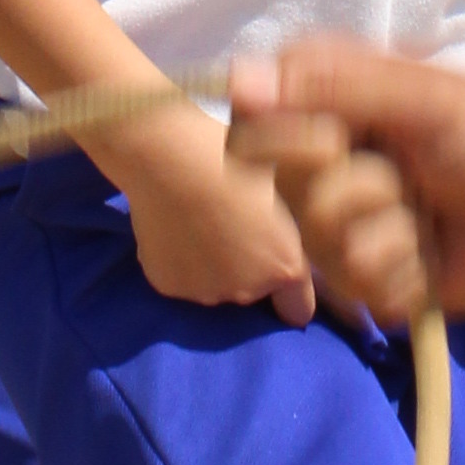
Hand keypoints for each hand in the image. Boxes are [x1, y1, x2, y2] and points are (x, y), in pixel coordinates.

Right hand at [112, 97, 317, 322]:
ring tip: (201, 220)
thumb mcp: (285, 186)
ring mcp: (204, 291)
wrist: (171, 154)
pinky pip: (181, 278)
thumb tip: (295, 239)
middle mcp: (248, 290)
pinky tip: (176, 225)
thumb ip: (290, 228)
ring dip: (213, 264)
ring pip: (215, 286)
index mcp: (285, 267)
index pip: (297, 310)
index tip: (279, 268)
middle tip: (232, 223)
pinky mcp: (167, 285)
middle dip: (248, 268)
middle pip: (253, 293)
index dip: (291, 290)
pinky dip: (180, 260)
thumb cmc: (237, 155)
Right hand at [228, 40, 464, 329]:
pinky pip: (363, 288)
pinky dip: (410, 269)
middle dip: (361, 185)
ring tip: (431, 212)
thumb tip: (238, 81)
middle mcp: (325, 174)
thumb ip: (330, 85)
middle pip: (290, 197)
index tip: (337, 136)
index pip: (252, 131)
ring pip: (327, 248)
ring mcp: (347, 231)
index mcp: (325, 116)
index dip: (288, 142)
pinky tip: (437, 250)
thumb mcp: (416, 96)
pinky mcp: (374, 281)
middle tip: (412, 171)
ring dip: (395, 229)